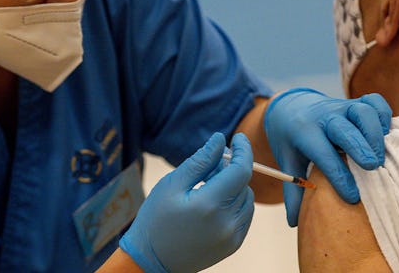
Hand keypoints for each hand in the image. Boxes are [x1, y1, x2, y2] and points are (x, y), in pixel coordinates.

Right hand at [119, 133, 254, 272]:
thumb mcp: (172, 184)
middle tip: (209, 167)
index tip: (238, 138)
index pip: (241, 170)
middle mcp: (226, 223)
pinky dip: (235, 203)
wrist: (151, 261)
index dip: (243, 150)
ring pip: (247, 199)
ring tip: (208, 187)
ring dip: (234, 186)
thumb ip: (200, 161)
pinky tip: (214, 204)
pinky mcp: (233, 245)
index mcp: (210, 205)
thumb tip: (219, 139)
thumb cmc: (156, 219)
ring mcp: (232, 236)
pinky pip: (245, 215)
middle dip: (231, 168)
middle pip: (243, 183)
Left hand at [264, 88, 390, 225]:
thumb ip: (293, 190)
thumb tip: (294, 223)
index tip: (352, 197)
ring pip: (362, 111)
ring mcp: (341, 106)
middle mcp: (324, 116)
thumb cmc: (292, 140)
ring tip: (380, 158)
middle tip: (372, 169)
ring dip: (374, 133)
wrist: (291, 107)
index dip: (339, 175)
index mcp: (303, 132)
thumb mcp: (288, 162)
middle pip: (344, 127)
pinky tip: (386, 134)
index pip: (322, 152)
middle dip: (360, 147)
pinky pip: (374, 102)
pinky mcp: (356, 102)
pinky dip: (383, 115)